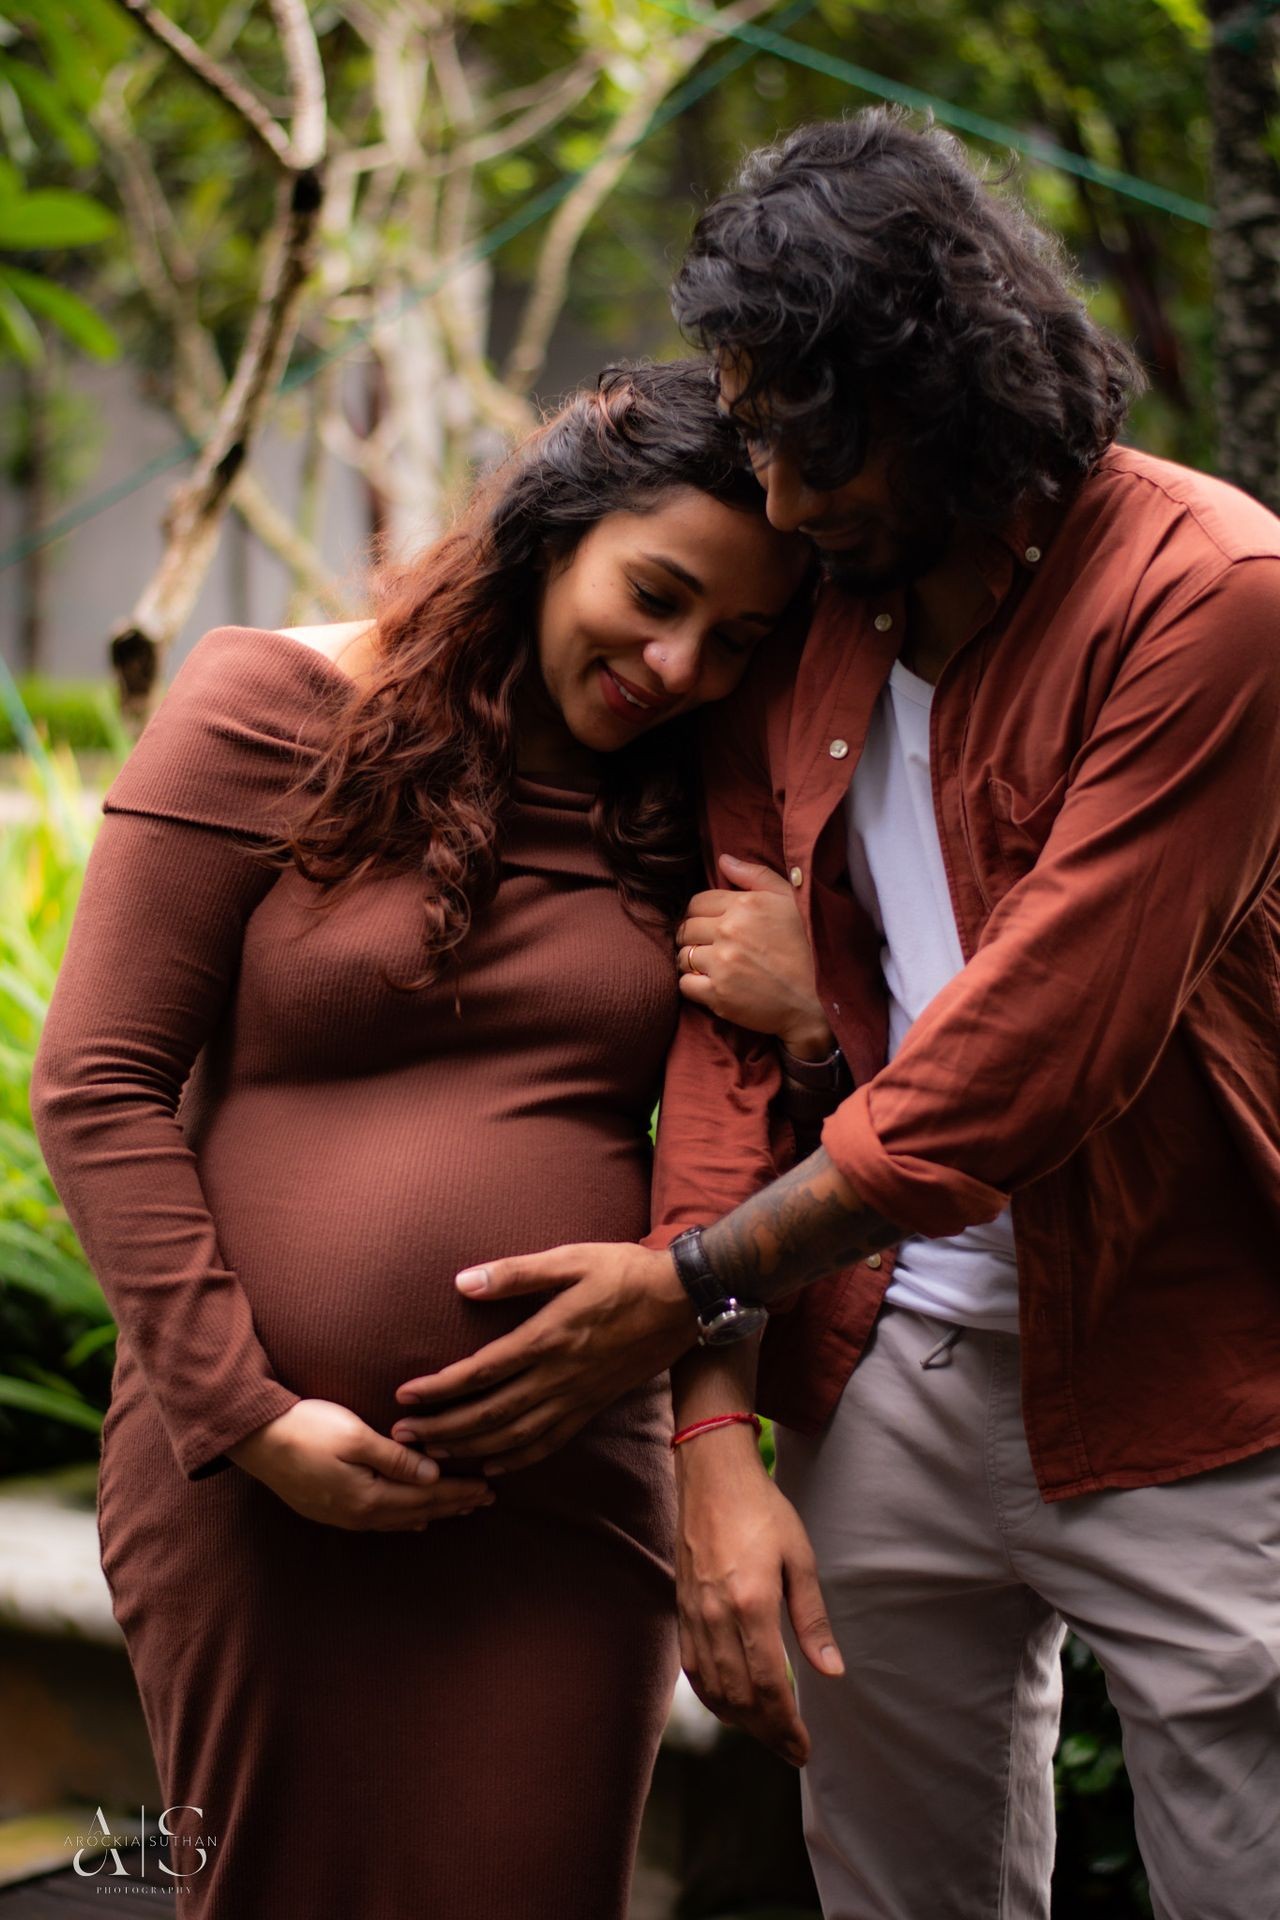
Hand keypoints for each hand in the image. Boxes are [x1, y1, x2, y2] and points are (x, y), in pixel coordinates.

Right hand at [227, 1397, 494, 1530]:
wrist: (255, 1440)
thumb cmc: (307, 1429)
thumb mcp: (355, 1437)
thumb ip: (396, 1459)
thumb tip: (432, 1476)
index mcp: (369, 1496)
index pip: (426, 1497)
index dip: (458, 1492)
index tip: (487, 1489)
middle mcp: (358, 1513)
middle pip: (416, 1512)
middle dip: (452, 1505)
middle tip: (485, 1501)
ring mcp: (342, 1515)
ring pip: (399, 1519)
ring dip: (431, 1513)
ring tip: (457, 1510)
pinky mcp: (328, 1508)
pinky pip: (378, 1520)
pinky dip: (402, 1519)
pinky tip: (411, 1520)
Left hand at [392, 1243, 698, 1473]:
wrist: (682, 1299)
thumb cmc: (623, 1271)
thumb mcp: (569, 1259)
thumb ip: (515, 1273)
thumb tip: (463, 1282)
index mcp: (547, 1337)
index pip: (480, 1372)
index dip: (440, 1389)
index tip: (406, 1397)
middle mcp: (559, 1375)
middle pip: (490, 1413)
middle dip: (443, 1428)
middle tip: (404, 1437)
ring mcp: (577, 1396)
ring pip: (515, 1435)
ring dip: (471, 1448)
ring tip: (435, 1454)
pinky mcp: (593, 1405)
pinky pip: (550, 1442)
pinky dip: (518, 1459)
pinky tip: (493, 1466)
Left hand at [677, 853, 832, 1058]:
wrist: (819, 1000)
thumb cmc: (809, 946)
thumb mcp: (790, 900)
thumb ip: (755, 876)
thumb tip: (722, 860)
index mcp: (745, 905)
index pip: (697, 902)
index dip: (701, 913)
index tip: (711, 925)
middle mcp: (729, 931)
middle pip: (685, 929)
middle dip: (693, 936)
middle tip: (710, 947)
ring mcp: (722, 964)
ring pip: (682, 956)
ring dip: (692, 960)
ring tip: (712, 966)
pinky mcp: (719, 995)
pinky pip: (685, 984)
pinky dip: (693, 985)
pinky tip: (710, 984)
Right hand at [677, 1425, 842, 1766]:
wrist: (711, 1474)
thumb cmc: (762, 1509)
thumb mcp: (800, 1558)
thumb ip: (812, 1620)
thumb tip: (831, 1672)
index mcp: (752, 1605)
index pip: (770, 1687)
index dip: (787, 1727)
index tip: (804, 1748)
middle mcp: (717, 1616)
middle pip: (740, 1698)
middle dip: (768, 1733)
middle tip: (791, 1749)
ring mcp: (694, 1614)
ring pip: (713, 1690)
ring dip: (741, 1721)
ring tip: (768, 1732)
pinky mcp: (681, 1608)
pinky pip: (693, 1669)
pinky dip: (712, 1696)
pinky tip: (731, 1704)